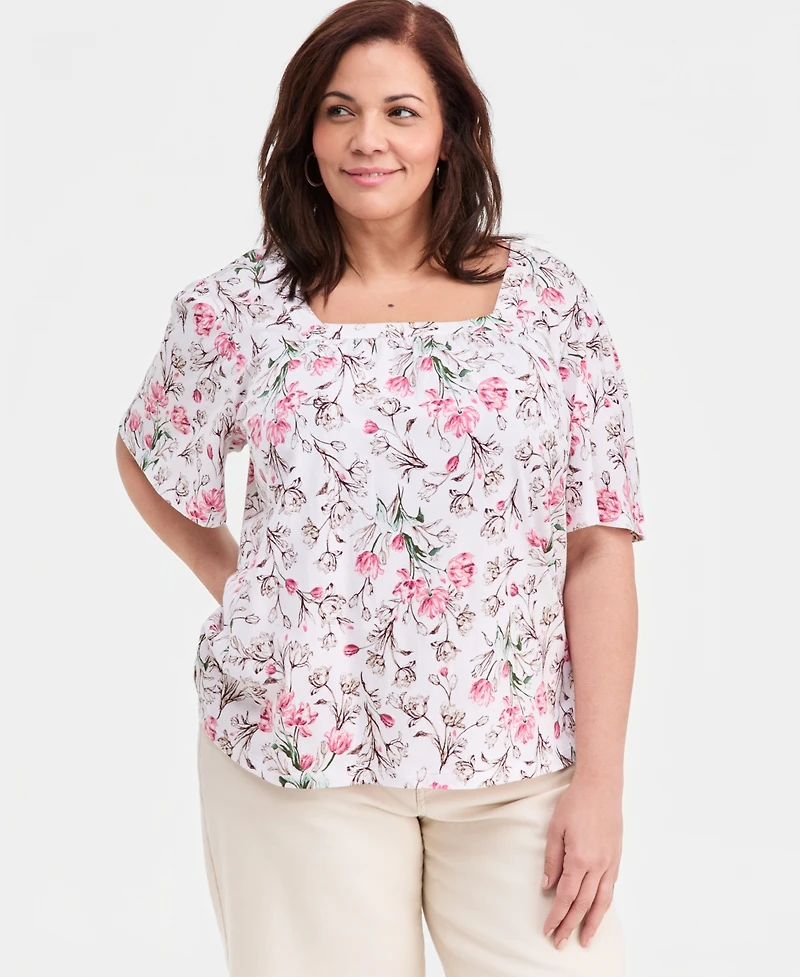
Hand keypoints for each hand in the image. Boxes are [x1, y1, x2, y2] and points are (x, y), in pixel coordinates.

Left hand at [540, 774, 622, 948]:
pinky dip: (604, 904)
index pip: (566, 896)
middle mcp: (598, 866)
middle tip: (560, 942)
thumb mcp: (555, 829)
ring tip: (585, 940)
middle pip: (583, 904)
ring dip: (592, 923)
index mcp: (580, 859)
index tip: (548, 929)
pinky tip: (598, 913)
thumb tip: (548, 886)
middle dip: (570, 925)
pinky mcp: (616, 858)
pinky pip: (610, 888)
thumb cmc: (575, 803)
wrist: (601, 786)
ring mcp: (610, 863)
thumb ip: (552, 860)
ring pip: (602, 901)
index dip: (556, 915)